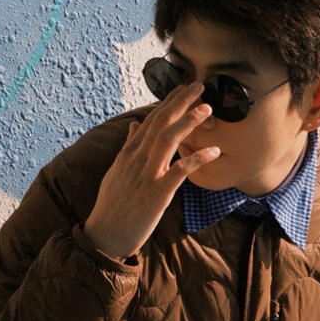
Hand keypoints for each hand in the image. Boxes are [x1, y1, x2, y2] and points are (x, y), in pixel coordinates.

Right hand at [83, 82, 221, 259]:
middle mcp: (137, 160)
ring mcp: (146, 176)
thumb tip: (135, 124)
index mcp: (129, 154)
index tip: (183, 87)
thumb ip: (128, 146)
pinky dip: (197, 160)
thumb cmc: (113, 205)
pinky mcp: (157, 194)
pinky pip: (179, 173)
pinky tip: (214, 152)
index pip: (150, 120)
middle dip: (180, 102)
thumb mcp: (117, 171)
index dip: (168, 102)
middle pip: (160, 123)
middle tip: (199, 85)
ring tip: (207, 108)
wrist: (104, 235)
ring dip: (188, 122)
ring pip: (168, 141)